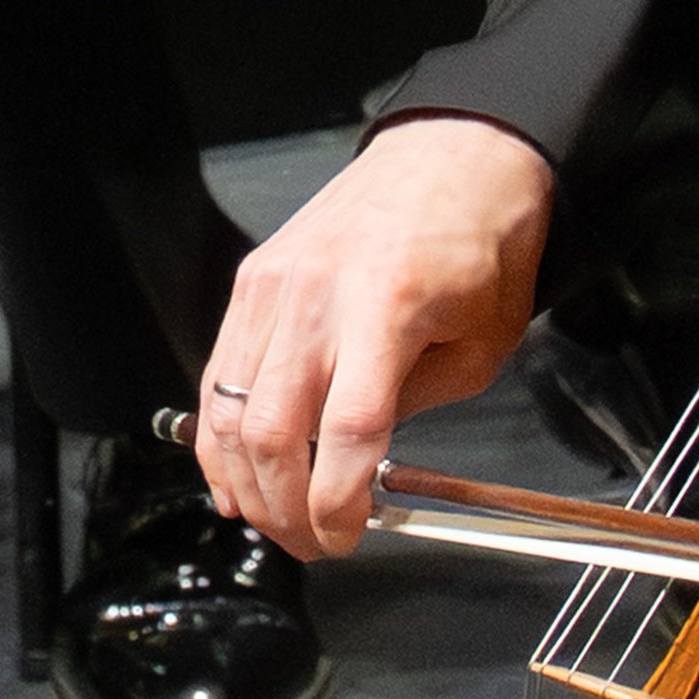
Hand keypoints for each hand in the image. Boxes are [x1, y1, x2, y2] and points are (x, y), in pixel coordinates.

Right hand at [194, 119, 558, 561]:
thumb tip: (361, 466)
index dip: (338, 504)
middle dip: (284, 509)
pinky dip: (218, 435)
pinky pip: (216, 373)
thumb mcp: (483, 341)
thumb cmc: (478, 241)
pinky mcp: (253, 282)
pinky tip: (234, 473)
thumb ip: (416, 406)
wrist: (452, 155)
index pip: (346, 432)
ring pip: (227, 410)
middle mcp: (317, 296)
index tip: (346, 538)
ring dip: (245, 482)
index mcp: (387, 307)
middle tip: (310, 542)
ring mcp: (273, 287)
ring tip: (271, 519)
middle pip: (270, 432)